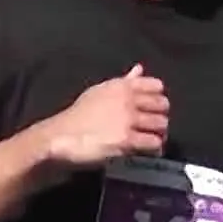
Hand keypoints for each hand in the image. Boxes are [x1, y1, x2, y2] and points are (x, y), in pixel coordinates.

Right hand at [42, 65, 168, 169]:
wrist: (60, 136)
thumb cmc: (78, 115)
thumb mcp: (99, 91)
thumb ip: (123, 81)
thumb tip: (139, 69)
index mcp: (122, 86)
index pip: (156, 86)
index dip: (158, 98)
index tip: (152, 109)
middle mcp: (127, 100)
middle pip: (163, 106)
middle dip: (160, 117)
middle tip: (153, 128)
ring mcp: (128, 120)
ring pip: (161, 124)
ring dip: (159, 134)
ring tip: (151, 140)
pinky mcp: (126, 140)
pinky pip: (153, 143)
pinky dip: (154, 149)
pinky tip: (147, 152)